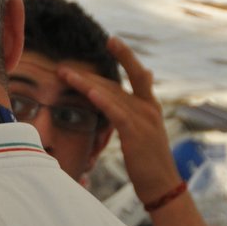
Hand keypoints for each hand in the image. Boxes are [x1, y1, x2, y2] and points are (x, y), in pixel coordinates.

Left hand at [57, 37, 183, 205]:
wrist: (163, 185)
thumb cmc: (150, 161)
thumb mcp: (147, 129)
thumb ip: (140, 107)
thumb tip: (147, 77)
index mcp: (150, 105)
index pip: (135, 74)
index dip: (124, 56)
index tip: (110, 40)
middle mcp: (148, 107)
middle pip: (115, 84)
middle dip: (88, 74)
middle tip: (63, 67)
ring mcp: (144, 119)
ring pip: (111, 95)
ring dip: (85, 83)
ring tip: (65, 75)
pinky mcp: (136, 134)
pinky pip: (117, 113)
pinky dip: (102, 100)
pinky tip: (88, 91)